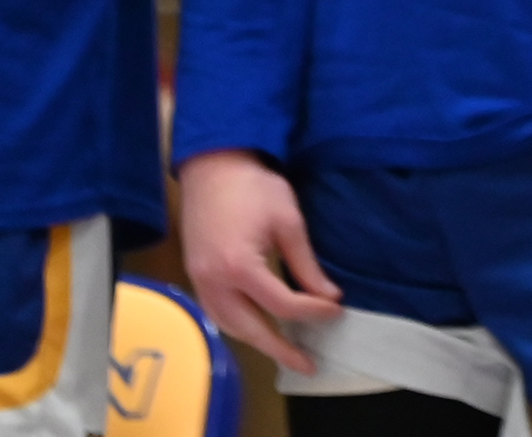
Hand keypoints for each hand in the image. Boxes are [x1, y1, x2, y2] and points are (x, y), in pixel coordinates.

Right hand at [177, 151, 345, 371]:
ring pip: (229, 326)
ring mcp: (200, 281)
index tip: (336, 311)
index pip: (282, 305)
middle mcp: (214, 282)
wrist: (213, 165)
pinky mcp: (195, 276)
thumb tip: (328, 297)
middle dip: (281, 350)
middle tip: (308, 365)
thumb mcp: (288, 222)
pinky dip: (239, 326)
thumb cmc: (254, 187)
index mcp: (239, 267)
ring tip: (286, 352)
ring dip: (258, 341)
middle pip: (251, 328)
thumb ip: (306, 264)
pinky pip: (216, 313)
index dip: (312, 312)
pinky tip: (257, 328)